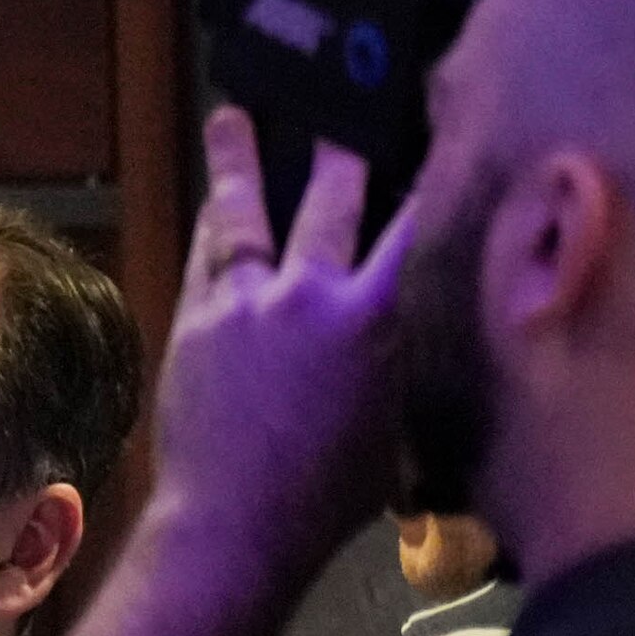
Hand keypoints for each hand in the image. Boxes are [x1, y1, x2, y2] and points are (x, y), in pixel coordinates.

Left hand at [149, 108, 407, 587]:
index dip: (428, 184)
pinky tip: (211, 201)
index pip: (414, 232)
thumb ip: (399, 366)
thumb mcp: (394, 425)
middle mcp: (309, 294)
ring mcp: (244, 302)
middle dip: (340, 158)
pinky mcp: (194, 320)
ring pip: (245, 215)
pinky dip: (211, 225)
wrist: (235, 521)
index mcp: (375, 318)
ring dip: (240, 163)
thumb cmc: (330, 494)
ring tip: (232, 116)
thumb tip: (410, 342)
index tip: (440, 139)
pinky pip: (205, 256)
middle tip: (342, 114)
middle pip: (330, 207)